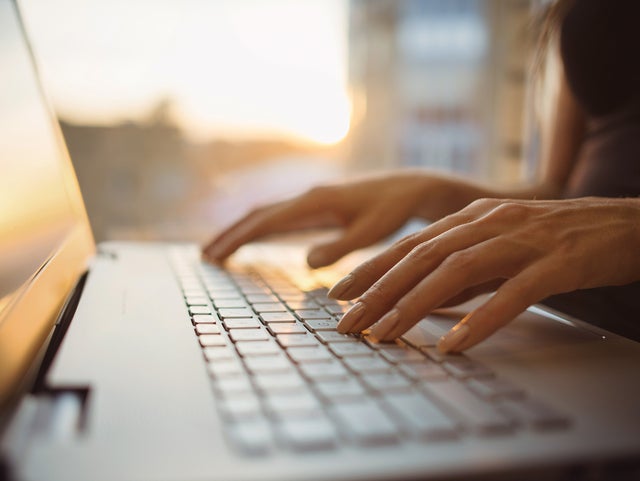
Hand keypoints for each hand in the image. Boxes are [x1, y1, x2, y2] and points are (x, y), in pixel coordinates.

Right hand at [203, 171, 451, 267]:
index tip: (216, 255)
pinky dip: (260, 229)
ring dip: (242, 231)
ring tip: (219, 250)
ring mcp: (311, 200)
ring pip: (266, 214)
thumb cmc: (393, 211)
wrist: (409, 188)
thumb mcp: (372, 232)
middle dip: (231, 235)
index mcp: (315, 202)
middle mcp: (307, 197)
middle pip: (258, 215)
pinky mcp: (318, 206)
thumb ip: (341, 247)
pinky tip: (254, 240)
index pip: (267, 221)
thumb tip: (306, 262)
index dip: (239, 238)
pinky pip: (280, 217)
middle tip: (206, 257)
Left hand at [330, 197, 639, 351]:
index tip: (339, 293)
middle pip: (423, 257)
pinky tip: (454, 344)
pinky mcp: (556, 263)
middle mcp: (489, 223)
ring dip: (415, 305)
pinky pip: (513, 293)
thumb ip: (465, 268)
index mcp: (473, 217)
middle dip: (379, 291)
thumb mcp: (501, 246)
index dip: (372, 268)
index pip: (410, 243)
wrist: (627, 223)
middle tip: (347, 322)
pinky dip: (480, 318)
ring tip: (385, 336)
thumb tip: (425, 298)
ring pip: (456, 272)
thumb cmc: (560, 238)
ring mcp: (522, 240)